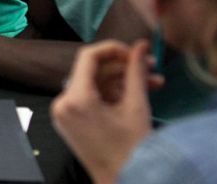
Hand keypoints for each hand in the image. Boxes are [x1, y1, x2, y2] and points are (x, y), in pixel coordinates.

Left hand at [51, 40, 158, 183]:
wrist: (123, 180)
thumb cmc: (131, 150)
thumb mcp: (136, 106)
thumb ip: (136, 72)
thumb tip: (140, 45)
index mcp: (75, 100)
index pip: (89, 56)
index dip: (114, 49)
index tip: (136, 53)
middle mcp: (63, 104)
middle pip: (93, 71)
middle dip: (124, 68)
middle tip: (151, 66)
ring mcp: (64, 114)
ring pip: (94, 84)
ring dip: (122, 81)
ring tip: (153, 83)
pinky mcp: (70, 122)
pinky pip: (90, 98)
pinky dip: (112, 94)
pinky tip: (137, 94)